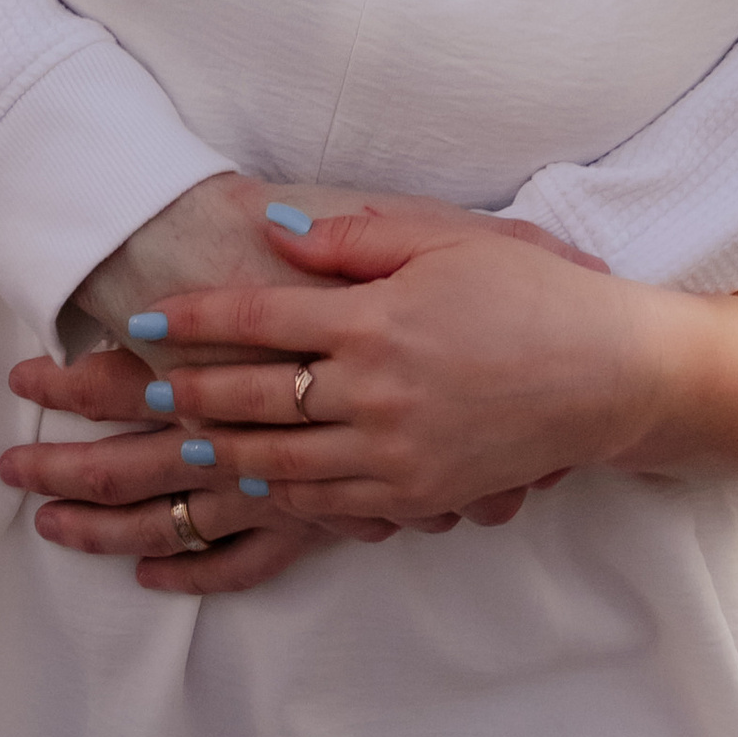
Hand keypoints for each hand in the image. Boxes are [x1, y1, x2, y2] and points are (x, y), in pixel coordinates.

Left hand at [80, 199, 658, 527]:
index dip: (199, 318)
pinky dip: (278, 498)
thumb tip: (279, 230)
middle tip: (129, 390)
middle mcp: (375, 394)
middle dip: (185, 392)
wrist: (607, 373)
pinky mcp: (414, 498)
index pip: (263, 317)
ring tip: (168, 443)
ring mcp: (393, 455)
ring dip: (216, 453)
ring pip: (279, 462)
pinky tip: (249, 489)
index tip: (147, 319)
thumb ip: (355, 240)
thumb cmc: (531, 291)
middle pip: (255, 398)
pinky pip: (326, 507)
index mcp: (377, 321)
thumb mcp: (446, 241)